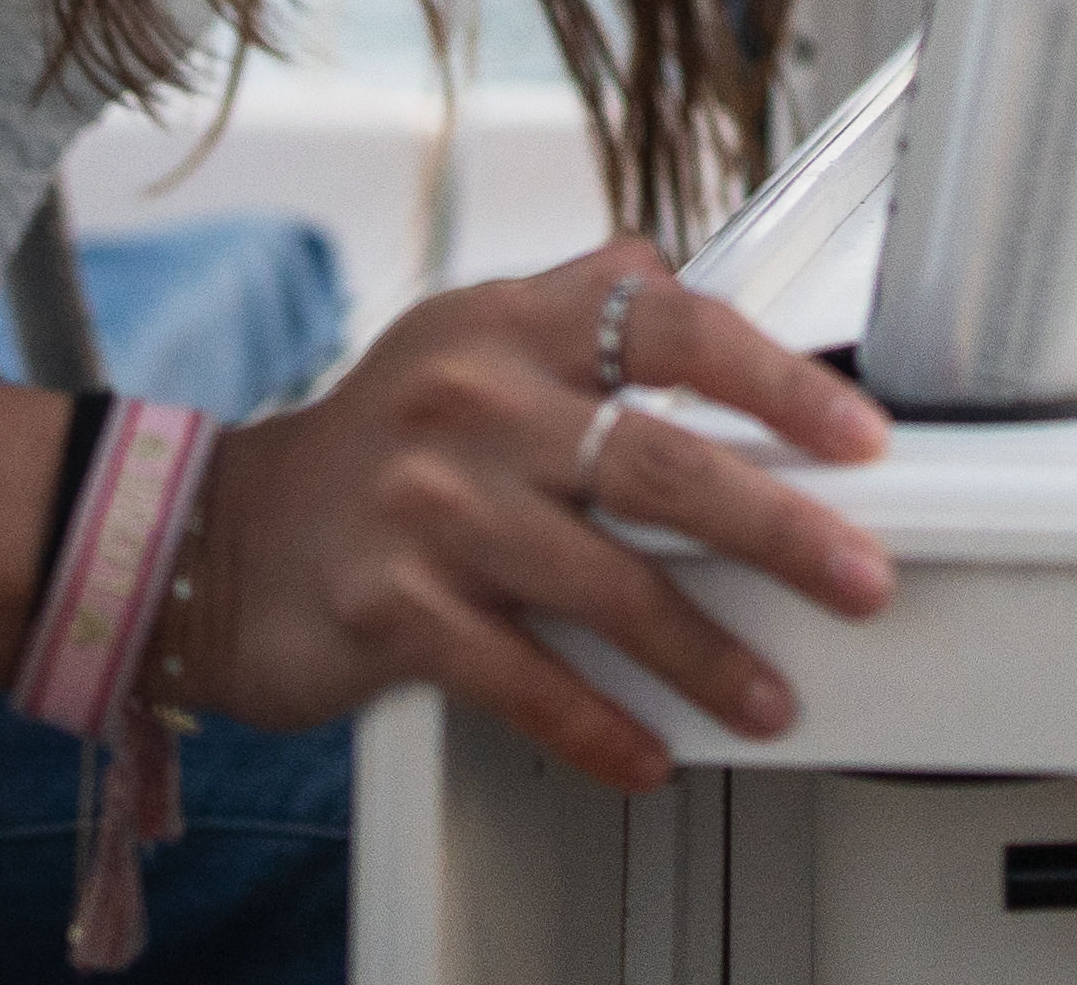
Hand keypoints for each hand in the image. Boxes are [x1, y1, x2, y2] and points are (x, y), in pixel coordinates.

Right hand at [189, 240, 890, 792]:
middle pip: (657, 462)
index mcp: (509, 324)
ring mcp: (429, 506)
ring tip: (769, 697)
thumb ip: (594, 322)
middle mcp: (471, 402)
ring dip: (705, 652)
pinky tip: (649, 753)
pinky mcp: (391, 607)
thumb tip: (744, 345)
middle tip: (858, 577)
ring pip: (605, 584)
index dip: (777, 378)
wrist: (218, 537)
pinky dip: (596, 725)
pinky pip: (522, 678)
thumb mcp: (475, 343)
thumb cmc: (382, 448)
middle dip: (777, 529)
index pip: (667, 322)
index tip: (858, 435)